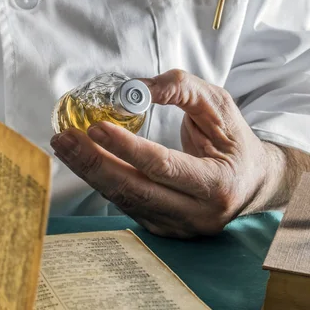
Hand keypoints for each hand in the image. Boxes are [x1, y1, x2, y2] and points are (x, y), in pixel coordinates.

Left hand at [50, 69, 280, 237]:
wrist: (250, 182)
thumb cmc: (234, 142)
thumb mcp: (219, 107)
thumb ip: (182, 90)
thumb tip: (136, 87)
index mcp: (218, 183)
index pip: (163, 166)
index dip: (126, 148)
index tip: (95, 128)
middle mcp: (197, 213)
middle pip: (135, 190)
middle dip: (94, 163)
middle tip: (65, 139)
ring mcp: (178, 226)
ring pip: (124, 199)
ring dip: (90, 171)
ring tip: (64, 145)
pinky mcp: (162, 227)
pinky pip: (125, 204)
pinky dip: (101, 181)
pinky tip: (83, 161)